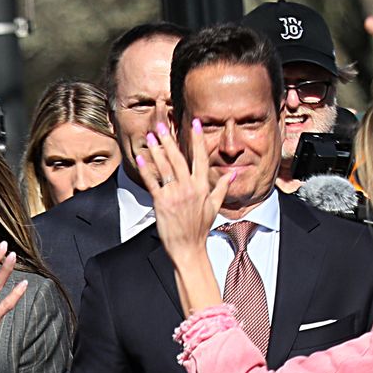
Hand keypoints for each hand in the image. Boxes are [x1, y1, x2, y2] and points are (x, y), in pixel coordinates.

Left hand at [143, 118, 230, 316]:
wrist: (188, 248)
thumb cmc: (200, 228)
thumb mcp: (215, 207)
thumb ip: (221, 188)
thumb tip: (231, 175)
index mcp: (203, 187)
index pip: (201, 158)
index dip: (198, 140)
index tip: (195, 124)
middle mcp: (189, 188)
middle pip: (179, 159)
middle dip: (171, 140)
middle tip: (163, 125)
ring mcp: (175, 195)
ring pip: (165, 168)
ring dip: (157, 150)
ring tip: (151, 136)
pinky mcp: (162, 203)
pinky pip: (153, 182)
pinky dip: (146, 169)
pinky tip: (141, 158)